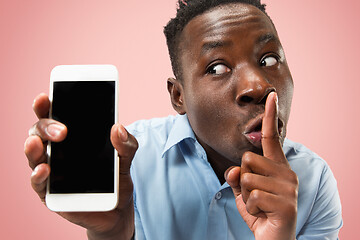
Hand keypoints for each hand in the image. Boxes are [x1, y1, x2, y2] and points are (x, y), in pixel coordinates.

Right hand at [24, 93, 137, 239]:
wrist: (117, 207)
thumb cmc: (116, 178)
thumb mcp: (126, 157)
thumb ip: (126, 143)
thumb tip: (118, 128)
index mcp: (72, 137)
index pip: (55, 116)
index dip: (46, 106)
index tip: (45, 96)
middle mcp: (58, 151)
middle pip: (40, 132)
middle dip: (46, 126)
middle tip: (61, 130)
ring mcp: (52, 171)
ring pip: (34, 155)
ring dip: (33, 148)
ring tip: (38, 143)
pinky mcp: (51, 193)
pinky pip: (38, 183)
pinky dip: (38, 175)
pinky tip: (45, 169)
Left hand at [225, 92, 297, 239]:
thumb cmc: (259, 213)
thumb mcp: (243, 193)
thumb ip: (237, 178)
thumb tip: (234, 170)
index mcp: (277, 167)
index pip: (272, 138)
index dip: (270, 117)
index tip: (271, 96)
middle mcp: (286, 173)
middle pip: (247, 159)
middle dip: (242, 179)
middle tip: (254, 195)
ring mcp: (288, 189)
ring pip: (247, 178)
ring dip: (245, 196)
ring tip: (259, 206)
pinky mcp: (286, 204)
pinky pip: (251, 197)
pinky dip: (250, 209)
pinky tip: (262, 215)